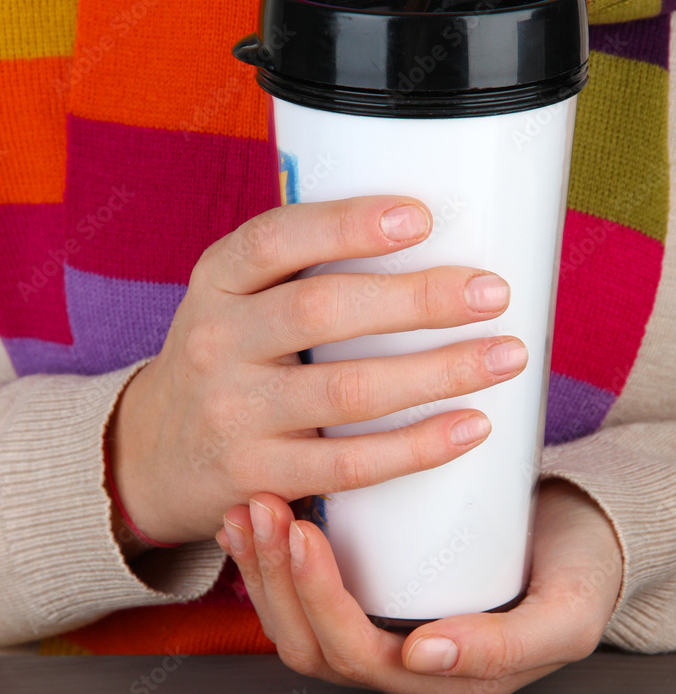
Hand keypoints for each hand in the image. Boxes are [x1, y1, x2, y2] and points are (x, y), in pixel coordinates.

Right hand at [107, 196, 526, 543]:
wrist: (153, 455)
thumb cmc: (222, 364)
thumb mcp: (233, 303)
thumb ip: (297, 275)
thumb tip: (425, 243)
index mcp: (216, 282)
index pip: (276, 239)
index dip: (348, 224)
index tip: (421, 217)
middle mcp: (216, 341)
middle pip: (322, 310)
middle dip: (418, 299)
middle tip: (491, 293)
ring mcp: (233, 413)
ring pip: (348, 389)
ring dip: (438, 372)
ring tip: (504, 356)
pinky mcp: (257, 475)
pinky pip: (349, 463)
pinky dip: (417, 446)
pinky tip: (469, 427)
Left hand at [216, 480, 622, 693]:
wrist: (582, 539)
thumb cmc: (580, 574)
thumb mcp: (568, 614)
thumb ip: (507, 645)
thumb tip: (422, 655)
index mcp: (445, 684)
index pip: (359, 658)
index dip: (321, 602)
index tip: (305, 532)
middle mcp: (403, 670)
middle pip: (313, 645)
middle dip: (277, 578)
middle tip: (264, 506)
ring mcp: (382, 636)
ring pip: (297, 625)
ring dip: (263, 570)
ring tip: (248, 508)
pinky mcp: (372, 600)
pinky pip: (303, 597)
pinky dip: (270, 560)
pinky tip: (250, 519)